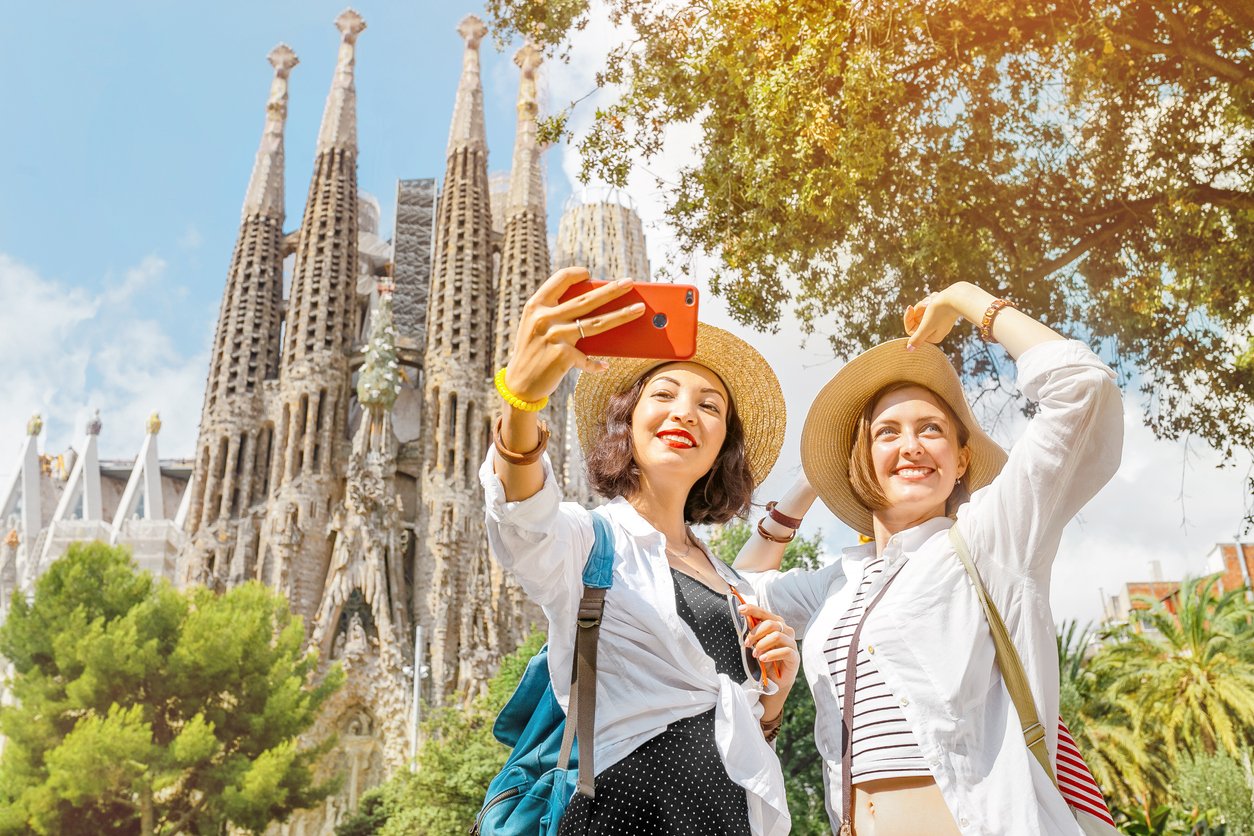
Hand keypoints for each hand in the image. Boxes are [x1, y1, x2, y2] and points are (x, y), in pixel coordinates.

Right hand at [503, 267, 645, 402]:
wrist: (519, 384)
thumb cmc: (533, 352)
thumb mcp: (536, 327)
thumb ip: (556, 314)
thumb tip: (594, 307)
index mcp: (536, 305)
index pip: (560, 279)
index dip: (576, 274)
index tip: (590, 274)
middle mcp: (545, 318)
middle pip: (586, 300)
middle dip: (611, 290)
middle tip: (630, 282)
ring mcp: (554, 336)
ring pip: (596, 323)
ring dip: (621, 315)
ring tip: (638, 309)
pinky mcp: (562, 357)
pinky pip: (588, 359)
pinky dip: (597, 364)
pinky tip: (605, 366)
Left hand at [739, 603, 799, 690]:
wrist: (775, 680)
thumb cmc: (766, 658)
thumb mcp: (756, 643)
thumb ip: (753, 632)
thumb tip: (743, 619)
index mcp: (776, 624)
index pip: (764, 613)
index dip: (753, 610)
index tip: (740, 610)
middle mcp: (786, 631)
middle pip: (771, 623)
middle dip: (755, 633)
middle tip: (746, 643)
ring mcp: (792, 643)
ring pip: (777, 636)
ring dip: (762, 644)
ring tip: (755, 654)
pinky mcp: (795, 657)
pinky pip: (785, 651)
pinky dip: (771, 654)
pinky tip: (763, 659)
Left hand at [903, 282, 971, 348]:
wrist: (957, 297)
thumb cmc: (941, 312)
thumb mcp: (926, 326)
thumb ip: (917, 338)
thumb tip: (909, 350)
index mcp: (932, 337)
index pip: (911, 330)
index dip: (908, 319)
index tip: (910, 308)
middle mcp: (935, 331)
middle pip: (916, 320)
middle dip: (919, 309)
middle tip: (926, 303)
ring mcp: (939, 321)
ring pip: (922, 311)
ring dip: (925, 304)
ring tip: (933, 301)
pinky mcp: (942, 312)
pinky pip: (929, 306)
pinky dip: (931, 301)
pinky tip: (937, 298)